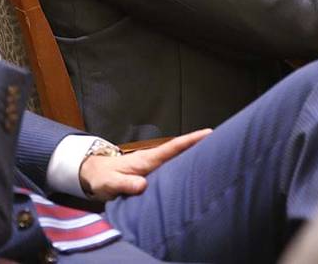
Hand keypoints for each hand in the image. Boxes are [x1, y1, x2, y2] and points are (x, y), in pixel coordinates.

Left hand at [78, 129, 211, 200]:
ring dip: (195, 158)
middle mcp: (153, 161)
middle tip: (224, 143)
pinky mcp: (152, 176)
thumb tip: (143, 185)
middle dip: (200, 146)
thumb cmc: (102, 178)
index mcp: (146, 160)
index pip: (172, 148)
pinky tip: (196, 175)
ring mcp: (154, 168)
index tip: (209, 133)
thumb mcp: (110, 183)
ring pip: (178, 161)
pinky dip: (184, 169)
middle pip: (181, 152)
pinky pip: (172, 171)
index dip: (190, 141)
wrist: (94, 175)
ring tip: (218, 158)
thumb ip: (124, 183)